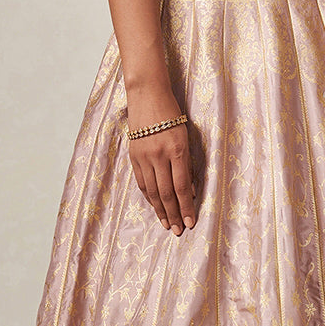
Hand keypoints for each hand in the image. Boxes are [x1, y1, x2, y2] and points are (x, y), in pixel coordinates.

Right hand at [126, 89, 196, 234]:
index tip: (190, 222)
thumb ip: (187, 163)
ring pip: (152, 191)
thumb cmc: (172, 113)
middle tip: (178, 231)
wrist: (147, 95)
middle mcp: (159, 155)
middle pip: (166, 193)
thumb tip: (189, 190)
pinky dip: (149, 197)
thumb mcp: (186, 136)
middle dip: (173, 214)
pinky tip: (155, 206)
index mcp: (176, 150)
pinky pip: (142, 182)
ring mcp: (144, 156)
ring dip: (160, 210)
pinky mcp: (133, 155)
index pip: (182, 186)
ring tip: (167, 224)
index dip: (186, 206)